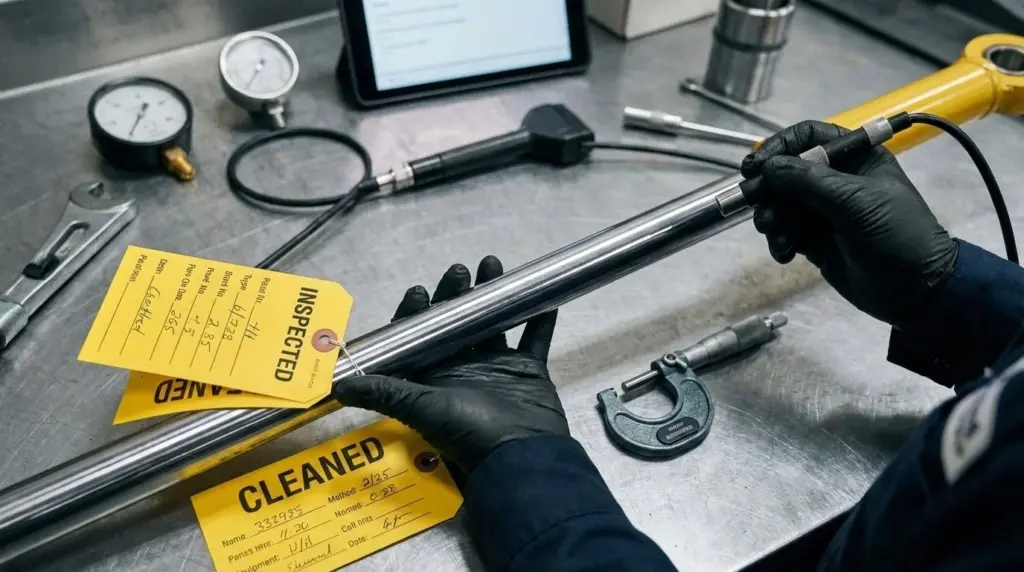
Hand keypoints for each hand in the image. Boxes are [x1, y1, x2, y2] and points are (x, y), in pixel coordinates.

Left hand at [332, 256, 567, 471]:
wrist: (519, 456)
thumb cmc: (468, 433)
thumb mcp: (421, 409)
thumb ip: (383, 393)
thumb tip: (335, 387)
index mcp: (433, 376)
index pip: (418, 337)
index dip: (416, 312)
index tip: (419, 292)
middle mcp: (462, 368)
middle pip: (456, 322)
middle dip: (456, 293)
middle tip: (459, 271)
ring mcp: (497, 368)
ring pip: (493, 323)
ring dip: (493, 295)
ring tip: (493, 265)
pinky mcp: (527, 371)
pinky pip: (534, 339)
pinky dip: (540, 319)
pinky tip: (544, 296)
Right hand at [741, 120, 958, 326]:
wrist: (915, 288)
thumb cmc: (895, 233)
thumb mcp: (853, 200)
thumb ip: (807, 180)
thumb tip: (767, 167)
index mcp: (855, 158)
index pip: (809, 137)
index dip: (780, 146)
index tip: (756, 165)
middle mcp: (836, 180)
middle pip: (787, 171)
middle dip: (769, 188)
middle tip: (753, 202)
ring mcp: (824, 211)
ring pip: (781, 203)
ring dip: (771, 217)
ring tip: (775, 233)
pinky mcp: (814, 240)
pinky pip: (785, 231)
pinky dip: (779, 240)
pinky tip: (785, 252)